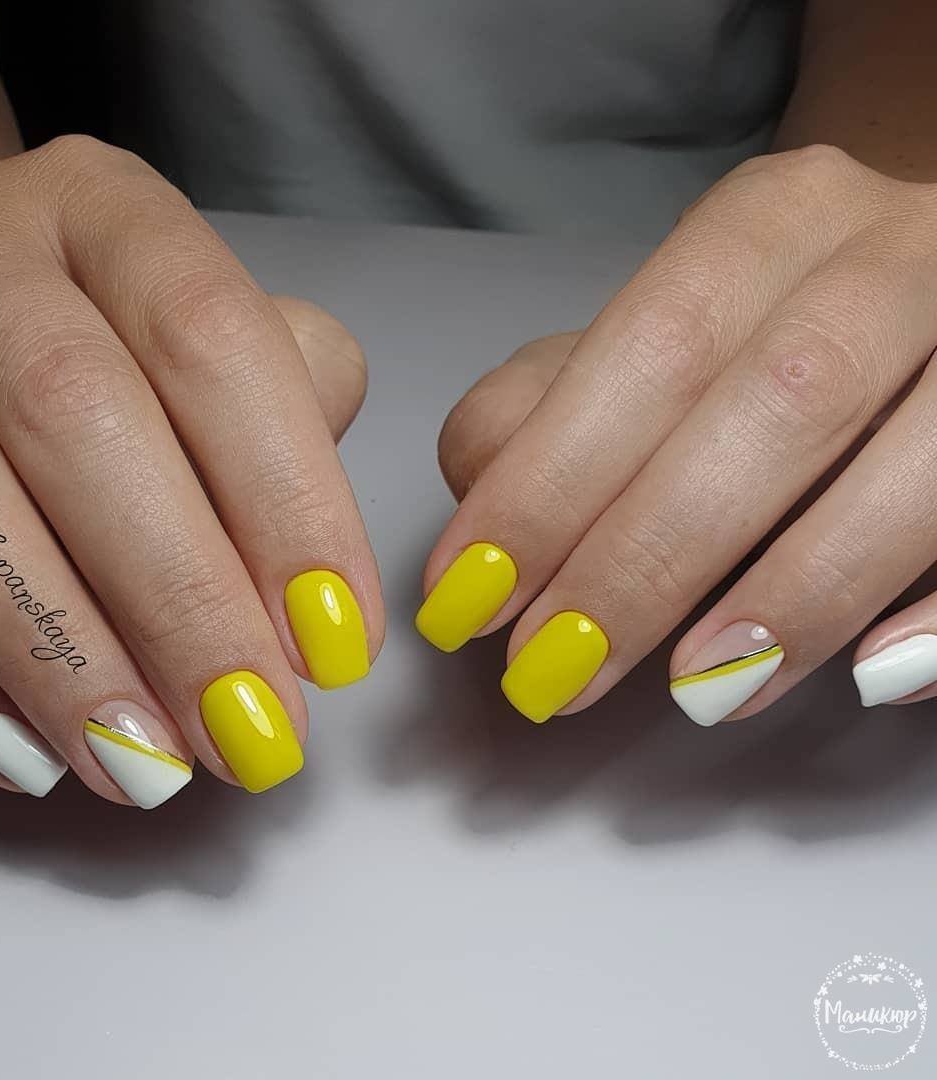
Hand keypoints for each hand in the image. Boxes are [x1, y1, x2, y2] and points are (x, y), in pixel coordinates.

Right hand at [0, 135, 381, 805]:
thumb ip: (290, 413)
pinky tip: (30, 753)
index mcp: (106, 209)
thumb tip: (319, 589)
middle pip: (77, 416)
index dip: (286, 501)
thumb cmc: (115, 337)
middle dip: (179, 598)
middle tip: (250, 731)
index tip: (335, 641)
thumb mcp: (215, 332)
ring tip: (148, 766)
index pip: (213, 340)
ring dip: (59, 655)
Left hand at [419, 144, 936, 725]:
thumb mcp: (636, 347)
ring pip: (921, 460)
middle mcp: (898, 252)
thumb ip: (543, 407)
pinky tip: (869, 675)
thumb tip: (480, 507)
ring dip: (798, 591)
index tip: (472, 597)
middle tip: (559, 667)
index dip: (555, 481)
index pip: (651, 349)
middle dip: (653, 554)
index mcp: (772, 222)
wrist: (925, 287)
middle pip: (779, 401)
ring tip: (695, 691)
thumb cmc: (757, 337)